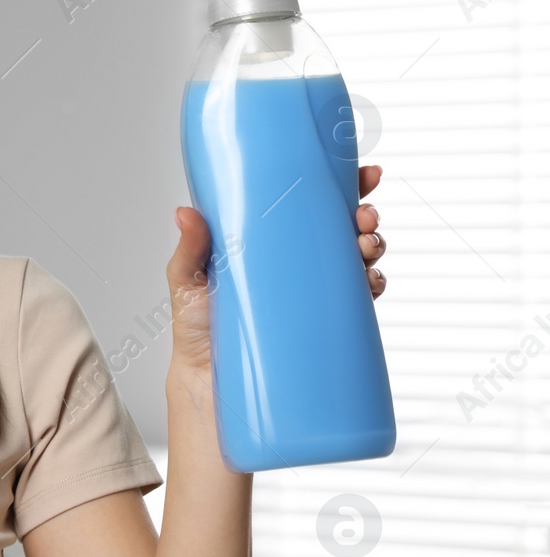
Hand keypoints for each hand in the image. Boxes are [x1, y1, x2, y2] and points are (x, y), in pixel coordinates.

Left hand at [165, 163, 387, 375]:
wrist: (208, 381)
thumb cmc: (197, 328)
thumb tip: (185, 213)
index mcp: (269, 242)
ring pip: (357, 258)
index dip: (342, 187)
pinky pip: (359, 299)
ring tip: (364, 244)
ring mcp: (313, 291)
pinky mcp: (323, 322)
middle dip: (364, 214)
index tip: (363, 175)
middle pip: (342, 227)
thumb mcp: (188, 282)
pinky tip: (369, 280)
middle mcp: (296, 262)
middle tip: (363, 214)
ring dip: (372, 244)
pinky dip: (372, 284)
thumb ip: (190, 250)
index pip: (309, 205)